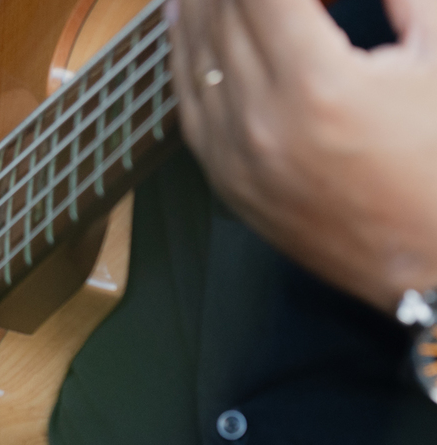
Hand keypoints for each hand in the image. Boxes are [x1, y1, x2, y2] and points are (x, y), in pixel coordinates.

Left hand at [168, 0, 436, 313]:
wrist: (433, 267)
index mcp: (316, 85)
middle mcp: (260, 122)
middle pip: (223, 16)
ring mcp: (235, 158)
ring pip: (193, 58)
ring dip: (198, 6)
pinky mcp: (228, 183)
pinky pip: (188, 108)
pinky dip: (185, 58)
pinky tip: (186, 25)